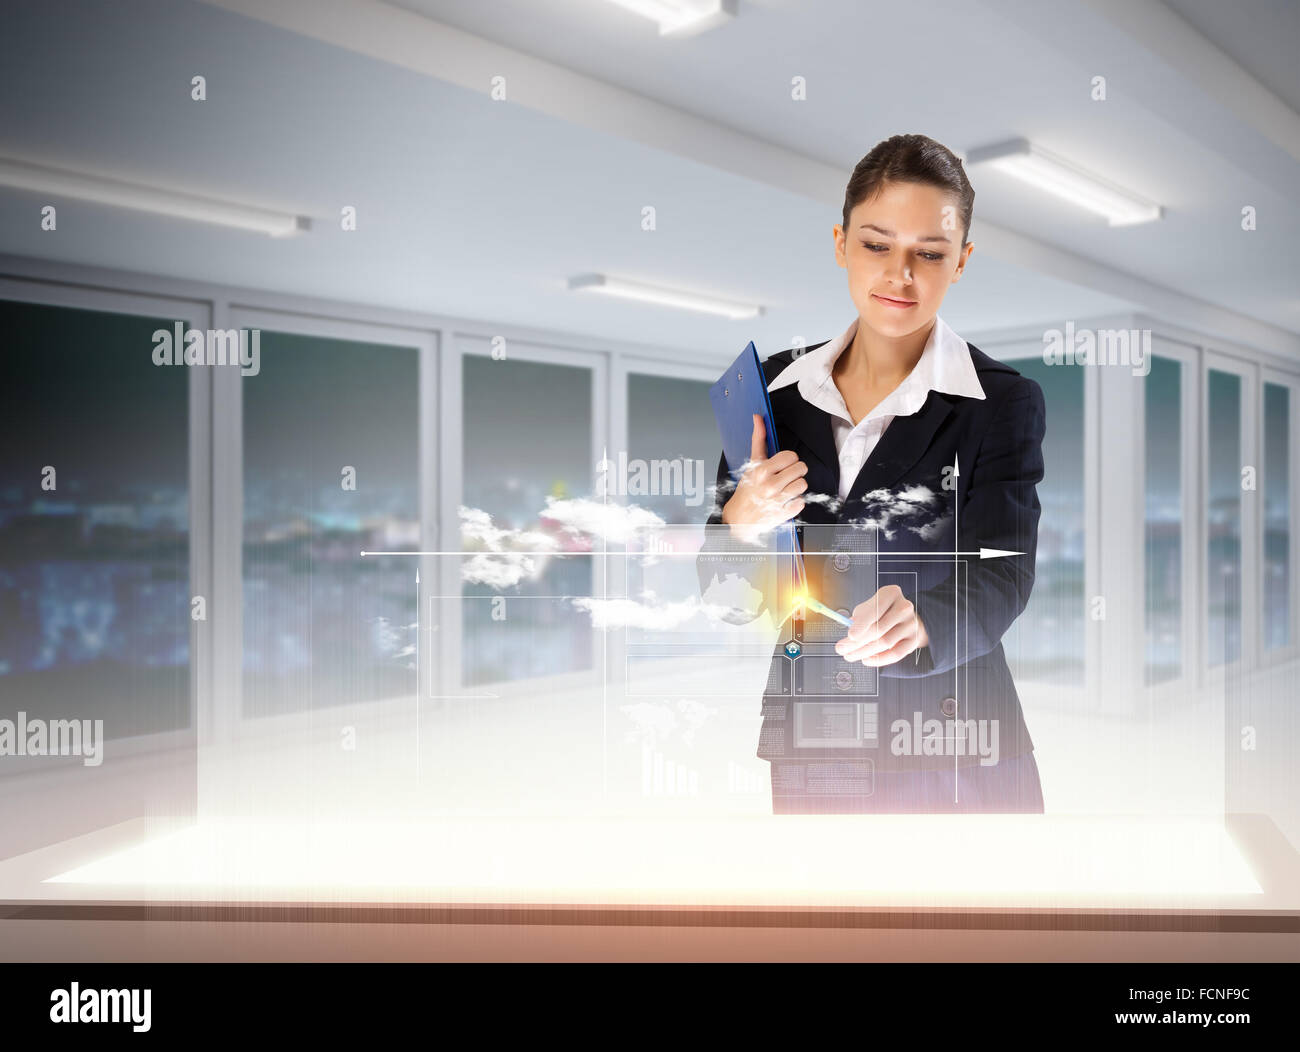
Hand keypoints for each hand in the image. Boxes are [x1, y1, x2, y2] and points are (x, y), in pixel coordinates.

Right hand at [720, 414, 807, 543]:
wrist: (739, 518)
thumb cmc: (747, 489)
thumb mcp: (752, 463)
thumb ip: (758, 439)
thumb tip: (758, 417)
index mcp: (762, 470)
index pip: (791, 456)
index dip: (789, 460)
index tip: (782, 465)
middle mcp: (769, 485)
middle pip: (801, 469)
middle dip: (795, 472)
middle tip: (785, 477)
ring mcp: (776, 501)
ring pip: (803, 485)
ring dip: (796, 487)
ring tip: (785, 489)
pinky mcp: (783, 515)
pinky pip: (801, 502)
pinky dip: (795, 502)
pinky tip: (785, 502)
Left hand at [834, 585, 929, 665]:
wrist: (905, 617)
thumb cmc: (882, 611)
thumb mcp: (868, 607)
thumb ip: (858, 618)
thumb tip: (849, 634)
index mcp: (891, 593)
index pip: (876, 609)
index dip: (862, 624)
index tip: (850, 636)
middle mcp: (904, 607)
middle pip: (879, 629)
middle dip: (857, 642)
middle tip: (842, 649)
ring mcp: (911, 624)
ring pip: (885, 643)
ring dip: (864, 652)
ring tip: (850, 655)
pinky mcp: (914, 640)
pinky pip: (896, 654)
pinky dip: (879, 659)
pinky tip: (866, 659)